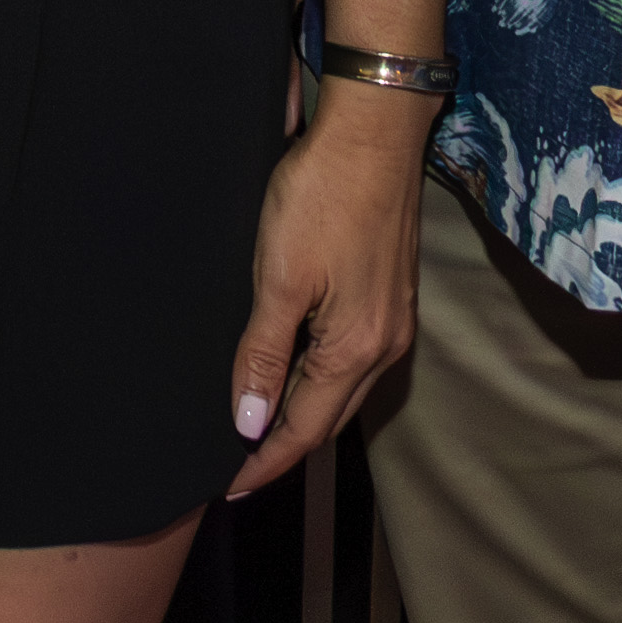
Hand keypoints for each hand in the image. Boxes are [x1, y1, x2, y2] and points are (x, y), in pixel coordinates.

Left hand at [226, 90, 431, 492]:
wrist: (373, 135)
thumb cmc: (323, 198)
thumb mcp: (278, 279)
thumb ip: (263, 353)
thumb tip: (251, 422)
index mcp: (356, 350)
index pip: (304, 429)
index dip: (265, 461)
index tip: (229, 487)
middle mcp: (384, 345)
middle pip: (327, 415)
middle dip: (284, 444)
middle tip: (238, 464)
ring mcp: (392, 320)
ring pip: (341, 387)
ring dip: (302, 410)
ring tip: (259, 425)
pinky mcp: (389, 293)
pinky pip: (351, 357)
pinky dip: (318, 375)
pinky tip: (293, 368)